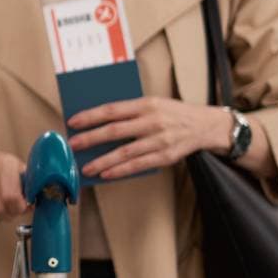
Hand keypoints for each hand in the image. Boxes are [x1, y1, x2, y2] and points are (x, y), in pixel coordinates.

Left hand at [68, 97, 232, 179]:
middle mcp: (152, 121)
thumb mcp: (153, 103)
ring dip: (102, 161)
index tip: (73, 122)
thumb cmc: (173, 113)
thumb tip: (98, 120)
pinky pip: (139, 165)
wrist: (205, 125)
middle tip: (72, 145)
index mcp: (146, 104)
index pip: (112, 110)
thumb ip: (129, 111)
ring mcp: (159, 140)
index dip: (90, 116)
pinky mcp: (166, 156)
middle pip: (115, 131)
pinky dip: (120, 170)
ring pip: (125, 152)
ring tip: (86, 166)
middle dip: (90, 138)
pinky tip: (106, 174)